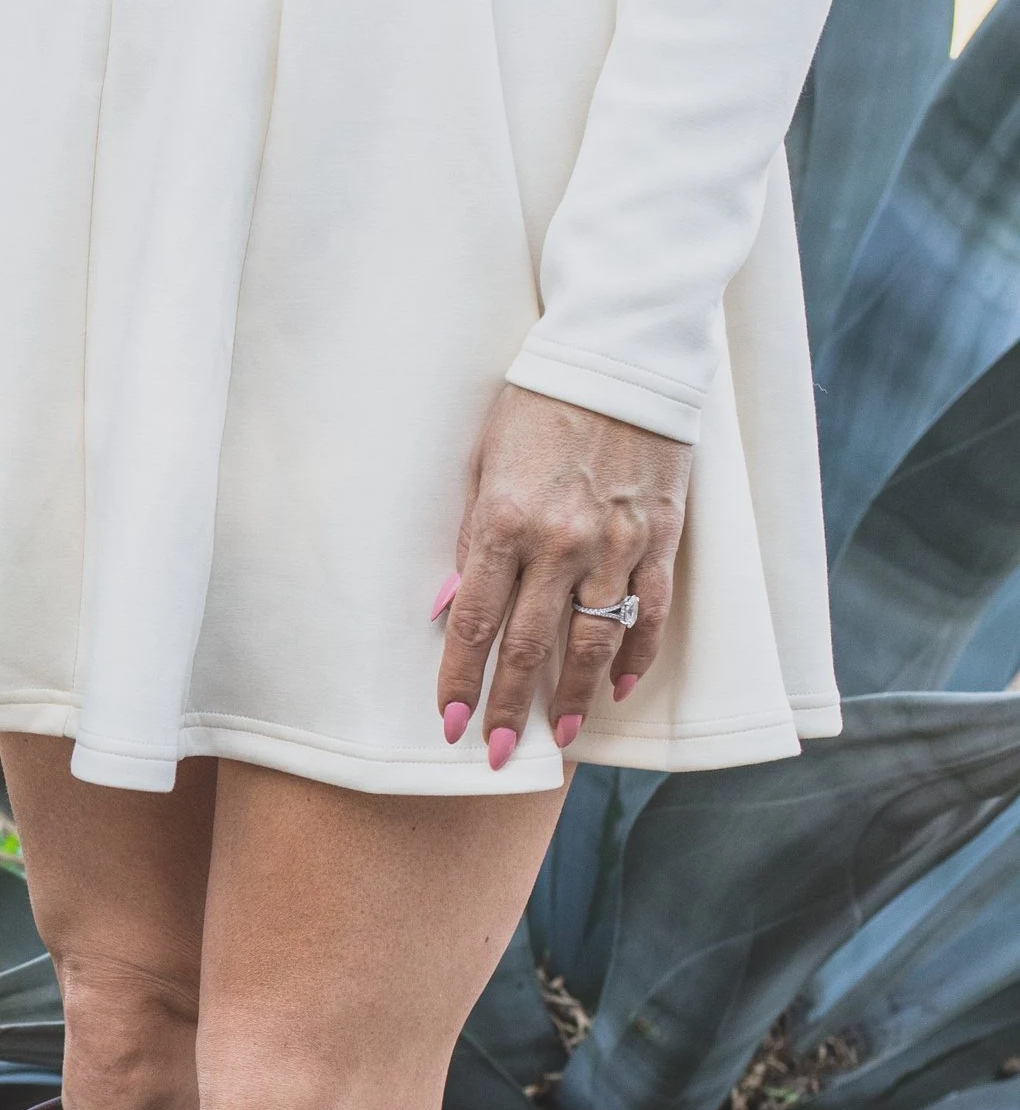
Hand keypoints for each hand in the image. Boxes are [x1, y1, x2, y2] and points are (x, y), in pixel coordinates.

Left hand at [436, 384, 690, 767]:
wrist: (622, 354)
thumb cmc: (539, 402)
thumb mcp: (484, 462)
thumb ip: (471, 539)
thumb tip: (450, 607)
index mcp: (505, 521)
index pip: (474, 623)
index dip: (459, 680)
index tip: (449, 724)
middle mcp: (560, 541)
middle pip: (530, 646)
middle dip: (509, 708)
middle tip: (496, 755)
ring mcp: (615, 543)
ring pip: (593, 641)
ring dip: (572, 697)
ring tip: (558, 739)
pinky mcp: (660, 536)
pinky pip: (650, 611)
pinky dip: (635, 655)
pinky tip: (616, 686)